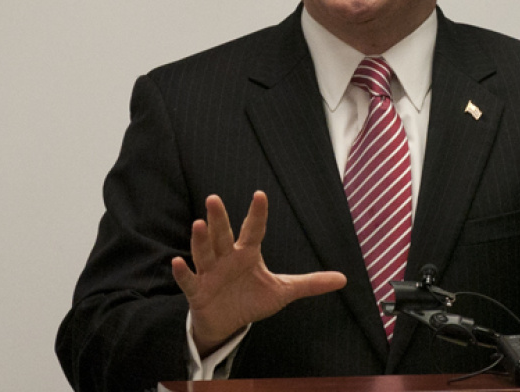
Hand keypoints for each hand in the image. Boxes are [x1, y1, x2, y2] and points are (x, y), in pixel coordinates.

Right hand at [170, 191, 346, 355]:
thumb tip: (343, 279)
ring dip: (200, 240)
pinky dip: (182, 272)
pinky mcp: (197, 291)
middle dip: (219, 219)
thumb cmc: (251, 299)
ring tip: (198, 224)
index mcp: (247, 254)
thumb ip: (310, 283)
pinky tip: (176, 261)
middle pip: (223, 236)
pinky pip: (188, 280)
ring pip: (204, 253)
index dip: (257, 214)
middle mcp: (226, 258)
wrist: (227, 323)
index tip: (260, 195)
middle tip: (214, 198)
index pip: (254, 231)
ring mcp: (210, 273)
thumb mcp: (283, 291)